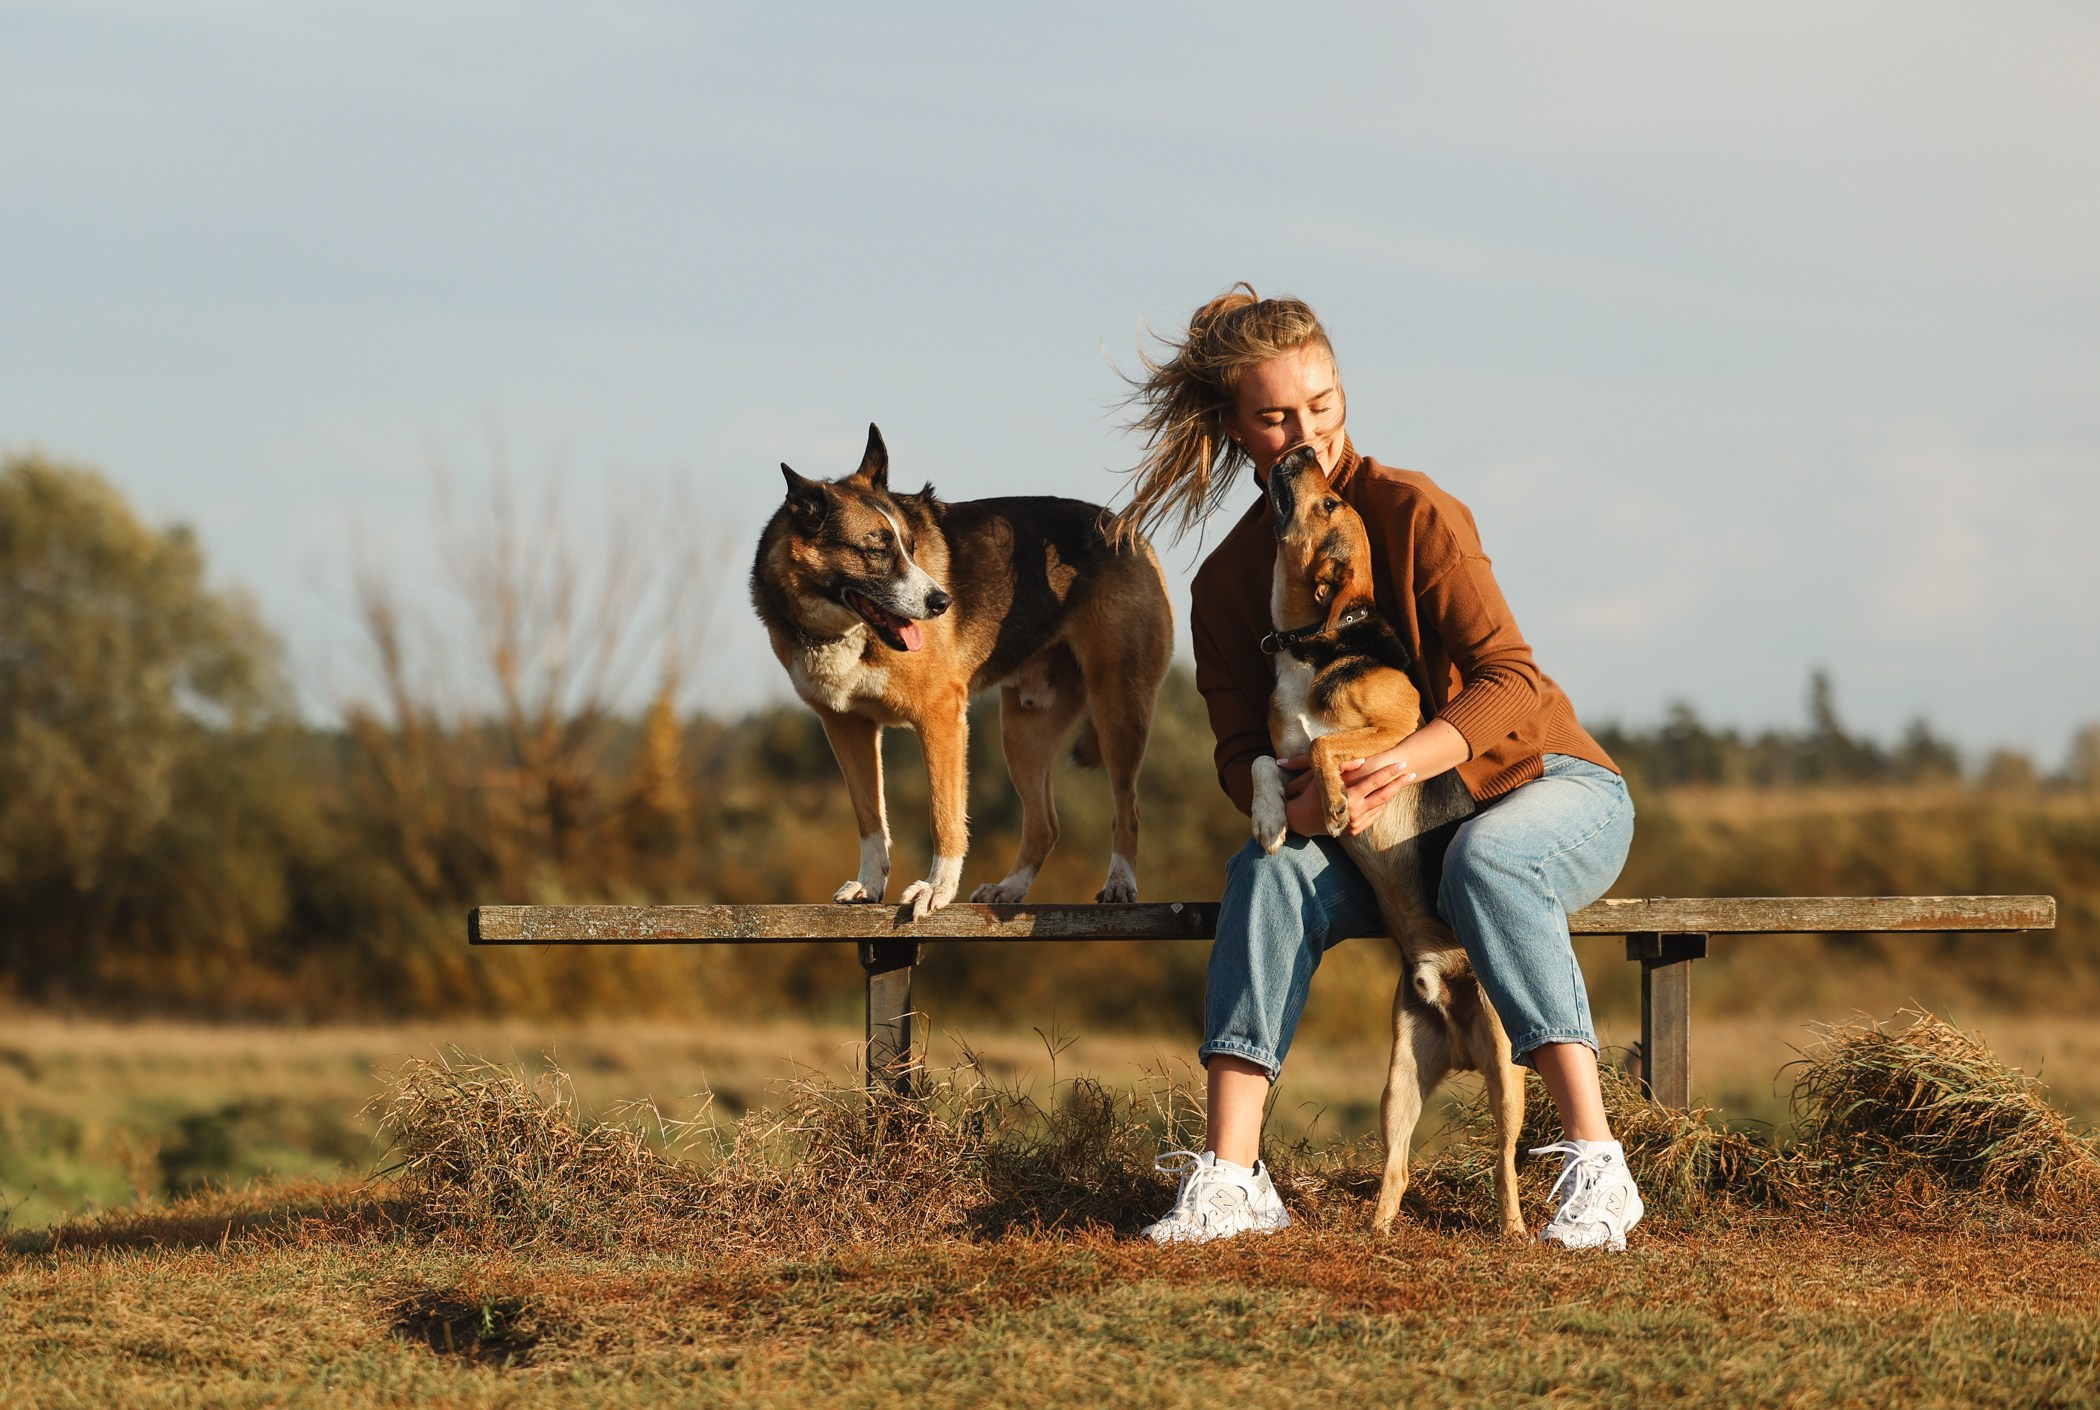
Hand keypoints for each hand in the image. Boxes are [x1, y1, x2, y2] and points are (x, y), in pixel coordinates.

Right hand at [1278, 752, 1415, 836]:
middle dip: (1399, 783)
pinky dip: (1381, 805)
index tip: (1402, 763)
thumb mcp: (1325, 778)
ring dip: (1392, 794)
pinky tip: (1387, 796)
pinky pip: (1374, 816)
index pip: (1374, 782)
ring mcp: (1356, 824)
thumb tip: (1364, 760)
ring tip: (1402, 781)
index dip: (1389, 772)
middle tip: (1412, 772)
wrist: (1303, 819)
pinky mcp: (1355, 830)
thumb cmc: (1313, 794)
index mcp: (1348, 798)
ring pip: (1380, 806)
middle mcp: (1354, 812)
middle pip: (1384, 795)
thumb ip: (1344, 767)